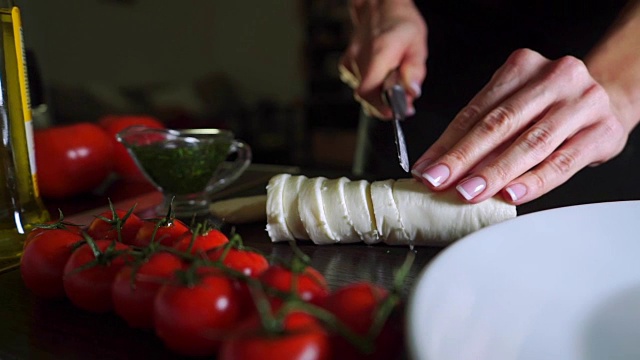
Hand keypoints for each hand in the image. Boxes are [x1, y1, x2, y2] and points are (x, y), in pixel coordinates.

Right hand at [339, 0, 426, 118]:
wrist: (379, 8)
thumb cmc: (400, 24)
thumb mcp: (417, 44)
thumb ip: (415, 70)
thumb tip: (412, 93)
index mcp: (379, 53)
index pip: (369, 91)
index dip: (381, 107)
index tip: (399, 111)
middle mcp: (360, 59)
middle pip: (367, 97)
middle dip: (385, 105)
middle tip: (404, 101)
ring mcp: (351, 62)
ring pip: (364, 93)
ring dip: (380, 95)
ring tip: (393, 81)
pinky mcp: (346, 65)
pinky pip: (359, 86)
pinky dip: (372, 87)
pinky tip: (381, 75)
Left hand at [411, 48, 627, 204]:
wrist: (607, 101)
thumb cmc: (549, 107)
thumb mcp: (515, 105)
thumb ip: (481, 130)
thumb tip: (438, 166)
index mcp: (522, 66)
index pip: (476, 110)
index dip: (447, 143)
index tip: (426, 168)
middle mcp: (554, 78)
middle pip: (499, 124)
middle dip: (463, 158)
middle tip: (439, 181)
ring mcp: (582, 103)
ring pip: (530, 143)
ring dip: (494, 172)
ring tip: (469, 192)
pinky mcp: (602, 131)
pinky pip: (562, 161)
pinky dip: (533, 180)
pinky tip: (510, 194)